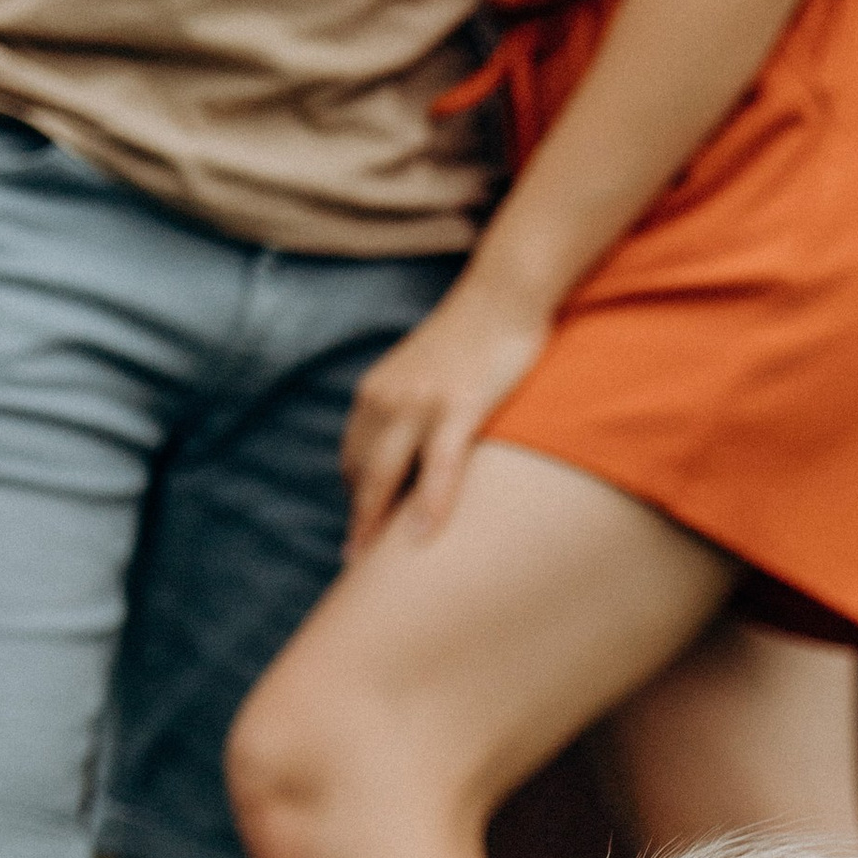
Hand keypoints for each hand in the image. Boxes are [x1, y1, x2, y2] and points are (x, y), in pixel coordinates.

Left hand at [341, 256, 548, 549]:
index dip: (355, 496)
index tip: (359, 530)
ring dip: (378, 523)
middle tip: (353, 563)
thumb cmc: (472, 336)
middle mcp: (388, 398)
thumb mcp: (423, 372)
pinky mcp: (460, 406)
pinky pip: (440, 467)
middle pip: (362, 474)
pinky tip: (423, 536)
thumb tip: (408, 448)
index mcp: (376, 392)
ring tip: (375, 565)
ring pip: (388, 476)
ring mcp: (422, 402)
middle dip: (357, 520)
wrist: (504, 293)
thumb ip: (408, 407)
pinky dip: (431, 504)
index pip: (353, 457)